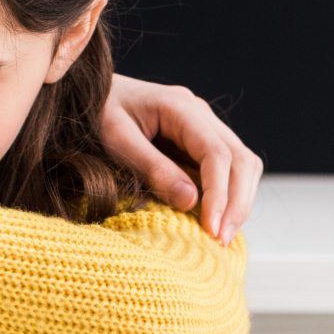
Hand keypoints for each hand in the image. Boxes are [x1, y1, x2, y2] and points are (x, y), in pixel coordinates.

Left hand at [99, 73, 262, 241]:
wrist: (90, 93)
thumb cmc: (98, 112)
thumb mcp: (116, 139)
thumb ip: (151, 167)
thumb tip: (190, 201)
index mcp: (181, 106)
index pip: (216, 153)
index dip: (219, 194)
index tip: (211, 229)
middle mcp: (201, 114)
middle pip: (241, 159)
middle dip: (236, 203)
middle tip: (221, 240)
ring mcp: (205, 126)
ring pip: (243, 164)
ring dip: (239, 201)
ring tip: (222, 236)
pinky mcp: (202, 141)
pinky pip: (230, 168)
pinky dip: (230, 194)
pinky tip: (216, 219)